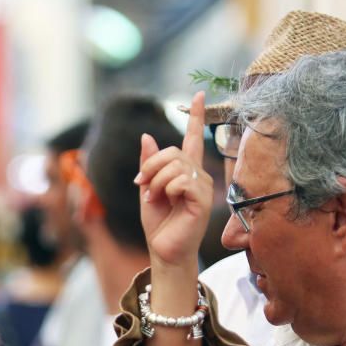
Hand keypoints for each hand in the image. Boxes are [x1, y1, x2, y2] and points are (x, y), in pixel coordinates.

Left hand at [135, 91, 212, 269]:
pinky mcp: (202, 200)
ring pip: (176, 166)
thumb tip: (146, 136)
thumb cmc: (158, 224)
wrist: (163, 250)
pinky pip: (182, 181)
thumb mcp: (147, 189)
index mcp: (185, 172)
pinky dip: (167, 190)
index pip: (192, 139)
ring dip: (156, 181)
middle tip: (143, 186)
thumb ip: (148, 164)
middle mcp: (198, 176)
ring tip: (154, 198)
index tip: (198, 95)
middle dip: (151, 167)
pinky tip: (166, 202)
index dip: (196, 117)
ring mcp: (202, 188)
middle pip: (173, 151)